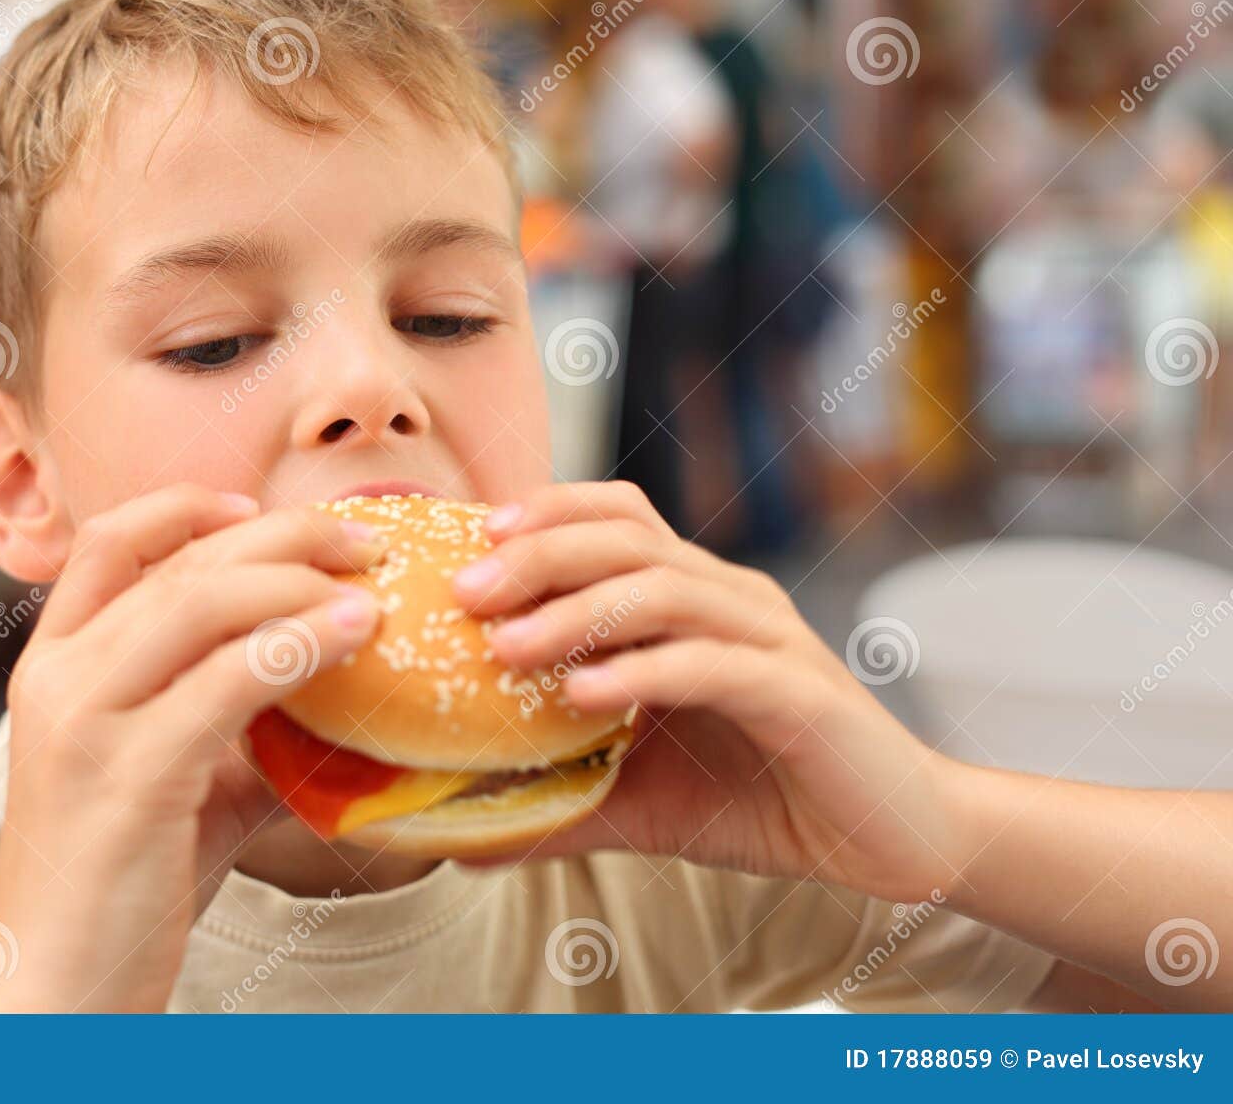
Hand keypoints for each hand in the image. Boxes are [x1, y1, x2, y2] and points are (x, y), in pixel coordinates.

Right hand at [0, 485, 383, 1011]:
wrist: (60, 983)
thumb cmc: (125, 877)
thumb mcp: (173, 774)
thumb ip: (229, 717)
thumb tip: (328, 677)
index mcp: (53, 665)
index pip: (108, 541)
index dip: (187, 507)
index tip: (258, 507)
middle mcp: (58, 678)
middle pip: (179, 562)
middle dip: (281, 536)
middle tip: (363, 540)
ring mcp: (86, 722)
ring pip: (204, 603)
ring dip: (302, 580)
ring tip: (373, 584)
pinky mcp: (131, 774)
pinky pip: (229, 680)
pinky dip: (300, 644)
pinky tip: (354, 637)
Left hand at [451, 481, 963, 902]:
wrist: (892, 839)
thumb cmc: (764, 801)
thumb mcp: (640, 800)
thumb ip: (558, 804)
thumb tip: (461, 838)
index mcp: (696, 599)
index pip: (618, 517)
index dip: (546, 513)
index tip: (468, 543)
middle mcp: (731, 600)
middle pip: (627, 538)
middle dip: (539, 553)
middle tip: (465, 591)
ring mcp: (768, 640)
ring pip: (663, 590)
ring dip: (576, 612)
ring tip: (505, 647)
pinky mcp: (798, 694)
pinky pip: (711, 665)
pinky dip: (642, 673)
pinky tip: (583, 696)